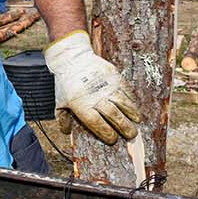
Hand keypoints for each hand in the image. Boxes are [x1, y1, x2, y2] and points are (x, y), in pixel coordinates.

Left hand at [45, 30, 143, 144]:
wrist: (72, 58)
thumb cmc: (65, 83)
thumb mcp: (60, 102)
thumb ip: (63, 118)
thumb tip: (66, 132)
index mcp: (82, 105)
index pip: (97, 123)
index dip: (106, 133)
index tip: (113, 140)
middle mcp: (96, 96)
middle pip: (113, 114)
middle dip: (124, 126)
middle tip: (131, 135)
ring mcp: (106, 85)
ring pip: (123, 102)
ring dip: (132, 113)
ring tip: (137, 121)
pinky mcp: (114, 75)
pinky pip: (126, 89)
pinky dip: (131, 98)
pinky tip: (135, 106)